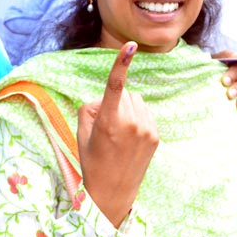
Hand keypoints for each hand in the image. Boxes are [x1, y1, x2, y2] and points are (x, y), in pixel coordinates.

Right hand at [77, 42, 158, 226]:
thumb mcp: (81, 133)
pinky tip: (129, 137)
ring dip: (126, 108)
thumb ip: (90, 108)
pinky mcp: (155, 135)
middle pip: (124, 92)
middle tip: (105, 125)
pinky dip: (136, 117)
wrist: (113, 191)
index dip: (122, 63)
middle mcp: (131, 123)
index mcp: (108, 122)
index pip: (115, 86)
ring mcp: (146, 129)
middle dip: (113, 101)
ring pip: (135, 100)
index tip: (130, 45)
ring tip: (118, 132)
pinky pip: (144, 112)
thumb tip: (106, 98)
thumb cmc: (92, 160)